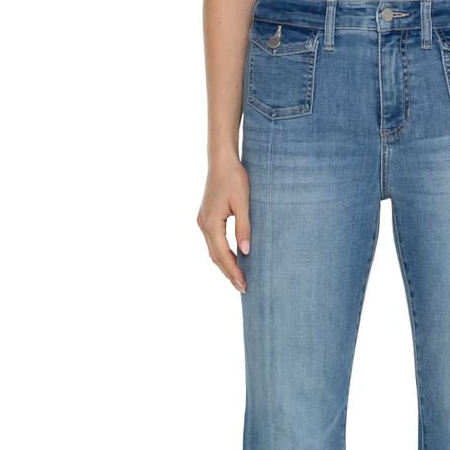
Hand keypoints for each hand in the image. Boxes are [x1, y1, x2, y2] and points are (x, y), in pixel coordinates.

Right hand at [197, 153, 250, 292]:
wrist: (221, 160)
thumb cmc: (234, 178)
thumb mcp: (243, 203)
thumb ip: (244, 228)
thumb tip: (246, 252)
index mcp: (211, 222)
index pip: (223, 254)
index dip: (234, 271)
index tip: (244, 285)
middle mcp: (203, 224)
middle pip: (216, 257)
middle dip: (229, 273)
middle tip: (243, 288)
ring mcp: (203, 221)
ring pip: (213, 251)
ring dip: (225, 265)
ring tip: (238, 279)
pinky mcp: (206, 218)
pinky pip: (214, 242)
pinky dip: (223, 254)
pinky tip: (233, 260)